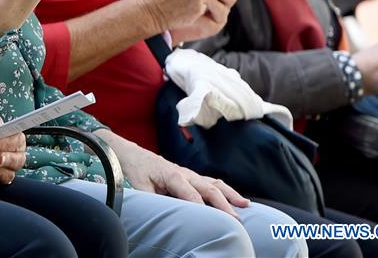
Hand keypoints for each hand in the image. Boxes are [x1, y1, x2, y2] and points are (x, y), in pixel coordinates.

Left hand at [113, 138, 247, 217]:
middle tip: (236, 220)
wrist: (132, 154)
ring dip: (230, 195)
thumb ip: (151, 200)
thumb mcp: (139, 187)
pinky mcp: (191, 176)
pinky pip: (212, 182)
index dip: (201, 208)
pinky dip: (226, 190)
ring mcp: (190, 173)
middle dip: (224, 204)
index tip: (212, 222)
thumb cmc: (136, 170)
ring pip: (214, 184)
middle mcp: (185, 173)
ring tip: (246, 205)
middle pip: (208, 189)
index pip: (191, 195)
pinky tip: (237, 199)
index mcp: (172, 175)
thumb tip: (160, 213)